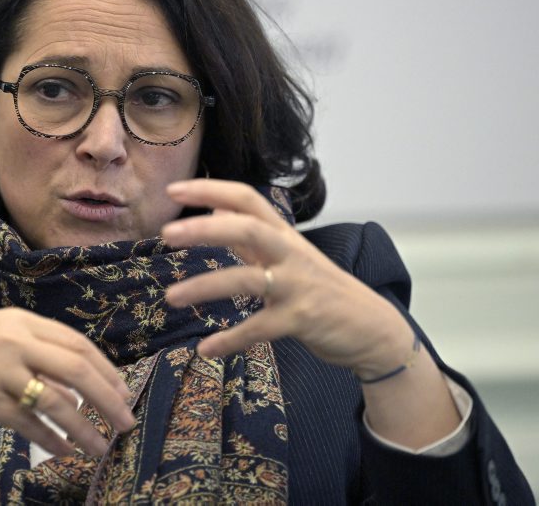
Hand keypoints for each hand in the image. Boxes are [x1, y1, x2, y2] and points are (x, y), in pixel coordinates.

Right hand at [0, 308, 134, 455]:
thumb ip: (31, 351)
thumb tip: (73, 380)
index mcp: (21, 322)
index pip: (78, 344)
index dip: (106, 370)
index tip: (123, 392)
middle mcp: (14, 341)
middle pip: (78, 369)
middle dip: (109, 398)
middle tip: (126, 421)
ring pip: (57, 401)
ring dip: (85, 428)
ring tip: (100, 447)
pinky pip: (27, 422)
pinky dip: (51, 440)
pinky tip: (65, 451)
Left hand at [160, 178, 411, 375]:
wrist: (372, 327)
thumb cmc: (322, 288)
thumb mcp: (288, 255)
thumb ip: (251, 235)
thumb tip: (215, 206)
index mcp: (283, 235)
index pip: (247, 199)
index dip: (211, 189)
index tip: (174, 189)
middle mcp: (290, 253)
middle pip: (248, 228)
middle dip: (206, 228)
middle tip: (167, 232)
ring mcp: (297, 285)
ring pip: (247, 279)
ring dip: (205, 286)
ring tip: (171, 297)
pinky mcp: (302, 319)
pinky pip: (259, 328)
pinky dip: (231, 339)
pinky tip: (206, 348)